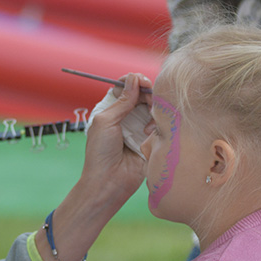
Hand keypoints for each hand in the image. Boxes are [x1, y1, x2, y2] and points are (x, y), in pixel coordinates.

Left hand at [82, 73, 152, 198]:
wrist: (108, 182)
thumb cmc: (100, 153)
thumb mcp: (106, 121)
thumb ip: (122, 100)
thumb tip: (134, 79)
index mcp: (111, 110)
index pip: (126, 87)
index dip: (134, 81)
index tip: (141, 81)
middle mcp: (126, 117)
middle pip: (143, 95)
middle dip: (147, 95)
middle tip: (148, 100)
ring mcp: (140, 128)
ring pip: (154, 108)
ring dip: (153, 110)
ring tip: (147, 122)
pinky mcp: (151, 140)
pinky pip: (160, 125)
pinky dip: (157, 125)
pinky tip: (149, 134)